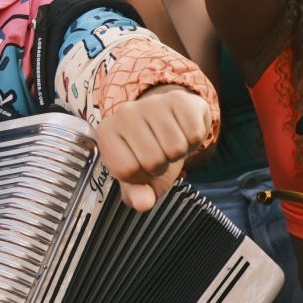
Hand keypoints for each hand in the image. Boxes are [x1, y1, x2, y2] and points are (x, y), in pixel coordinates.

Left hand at [95, 87, 213, 210]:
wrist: (168, 120)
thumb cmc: (148, 151)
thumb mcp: (137, 177)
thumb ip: (136, 193)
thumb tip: (143, 204)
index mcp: (107, 134)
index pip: (128, 171)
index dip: (141, 176)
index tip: (141, 165)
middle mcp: (125, 114)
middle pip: (153, 161)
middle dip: (162, 165)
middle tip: (159, 152)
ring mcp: (152, 103)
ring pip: (175, 148)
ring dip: (179, 153)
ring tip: (170, 141)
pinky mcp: (179, 99)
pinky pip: (195, 135)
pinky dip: (194, 140)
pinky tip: (183, 131)